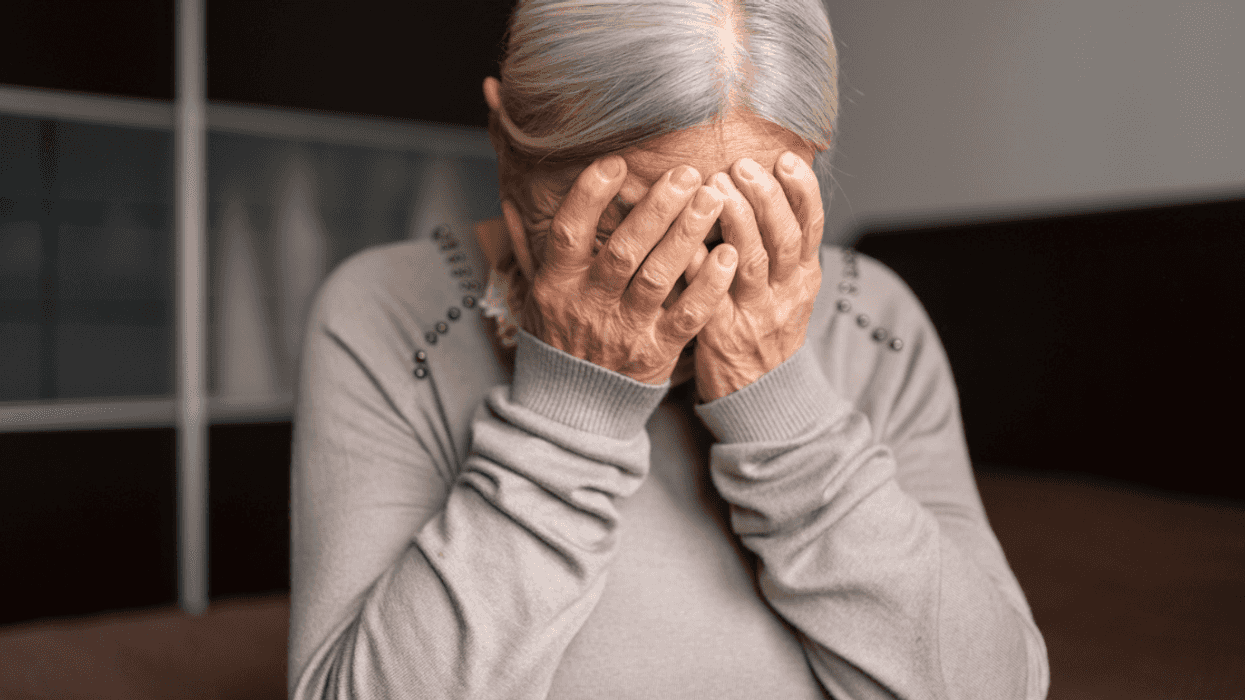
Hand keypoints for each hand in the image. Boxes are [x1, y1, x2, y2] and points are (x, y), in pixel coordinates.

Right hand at [522, 156, 739, 384]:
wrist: (571, 408)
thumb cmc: (557, 338)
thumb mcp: (534, 294)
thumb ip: (528, 246)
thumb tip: (510, 199)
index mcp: (557, 285)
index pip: (568, 233)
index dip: (590, 196)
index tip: (616, 163)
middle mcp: (590, 305)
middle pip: (623, 250)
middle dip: (657, 208)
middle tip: (686, 173)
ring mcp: (624, 330)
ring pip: (658, 277)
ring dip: (686, 235)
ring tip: (711, 198)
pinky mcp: (656, 353)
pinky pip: (686, 317)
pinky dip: (709, 287)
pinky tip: (728, 255)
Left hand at [685, 152, 823, 401]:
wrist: (762, 396)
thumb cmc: (768, 329)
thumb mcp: (790, 289)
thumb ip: (783, 244)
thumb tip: (772, 184)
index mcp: (804, 277)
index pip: (811, 227)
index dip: (801, 191)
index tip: (785, 159)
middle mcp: (785, 293)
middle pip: (782, 238)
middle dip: (764, 198)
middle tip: (741, 167)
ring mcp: (755, 314)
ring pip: (750, 261)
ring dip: (734, 220)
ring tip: (715, 187)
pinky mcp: (722, 333)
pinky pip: (710, 294)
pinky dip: (699, 264)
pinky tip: (686, 238)